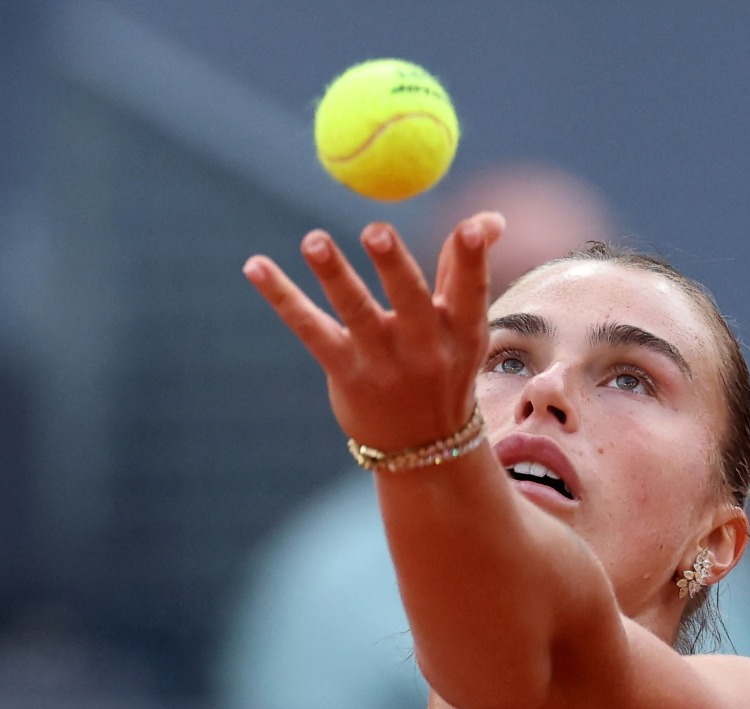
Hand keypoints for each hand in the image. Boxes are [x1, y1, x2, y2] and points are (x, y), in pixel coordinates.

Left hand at [242, 213, 505, 450]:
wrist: (424, 447)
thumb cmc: (445, 369)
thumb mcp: (464, 328)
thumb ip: (465, 268)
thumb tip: (490, 217)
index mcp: (462, 331)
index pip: (471, 292)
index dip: (473, 260)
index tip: (472, 228)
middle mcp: (425, 348)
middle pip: (410, 299)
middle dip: (394, 265)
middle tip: (376, 230)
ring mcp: (383, 362)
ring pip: (356, 312)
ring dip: (334, 275)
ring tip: (314, 240)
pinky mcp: (345, 372)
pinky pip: (310, 329)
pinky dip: (281, 296)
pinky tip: (255, 265)